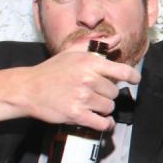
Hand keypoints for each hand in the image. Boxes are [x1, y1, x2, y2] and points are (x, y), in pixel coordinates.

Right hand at [0, 47, 139, 130]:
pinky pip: (101, 123)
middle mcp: (88, 79)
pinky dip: (104, 124)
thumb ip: (97, 45)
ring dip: (103, 108)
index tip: (134, 80)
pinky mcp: (76, 114)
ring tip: (92, 104)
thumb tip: (118, 38)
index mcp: (90, 63)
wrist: (28, 89)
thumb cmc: (52, 70)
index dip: (133, 77)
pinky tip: (102, 122)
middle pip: (114, 92)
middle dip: (107, 94)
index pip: (123, 71)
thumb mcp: (73, 52)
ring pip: (109, 107)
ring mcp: (82, 97)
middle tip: (95, 92)